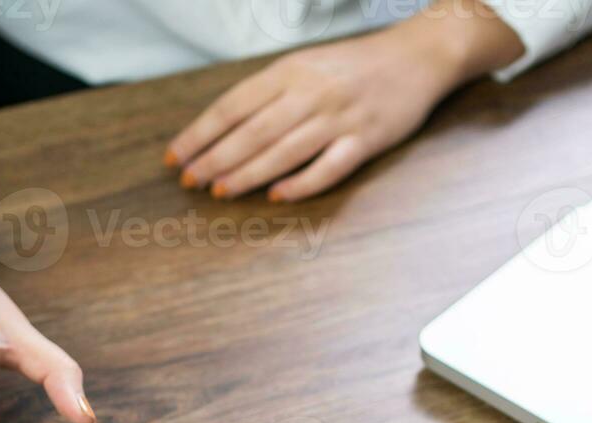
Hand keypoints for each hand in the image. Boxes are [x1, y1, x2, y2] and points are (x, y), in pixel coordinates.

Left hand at [165, 0, 524, 201]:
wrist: (417, 57)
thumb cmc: (354, 66)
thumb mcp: (306, 65)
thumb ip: (269, 93)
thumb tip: (224, 128)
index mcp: (290, 71)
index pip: (232, 106)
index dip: (200, 134)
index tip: (175, 157)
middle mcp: (311, 93)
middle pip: (252, 132)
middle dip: (215, 159)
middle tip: (189, 182)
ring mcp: (339, 117)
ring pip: (283, 150)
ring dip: (247, 174)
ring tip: (219, 192)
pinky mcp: (367, 140)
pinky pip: (330, 166)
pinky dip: (302, 182)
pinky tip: (278, 196)